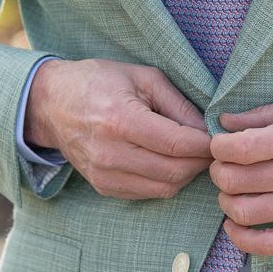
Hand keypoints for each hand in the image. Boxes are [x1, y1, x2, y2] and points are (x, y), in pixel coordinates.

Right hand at [25, 59, 212, 199]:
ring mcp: (105, 175)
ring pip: (166, 188)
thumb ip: (179, 104)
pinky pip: (149, 194)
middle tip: (212, 148)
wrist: (52, 104)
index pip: (178, 145)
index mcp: (120, 120)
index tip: (220, 138)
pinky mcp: (104, 187)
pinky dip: (167, 181)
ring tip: (192, 154)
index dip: (206, 145)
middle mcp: (111, 153)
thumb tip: (209, 129)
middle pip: (175, 171)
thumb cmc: (100, 82)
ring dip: (187, 174)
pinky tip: (169, 162)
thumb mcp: (143, 78)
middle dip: (201, 161)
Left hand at [209, 96, 272, 255]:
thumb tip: (224, 121)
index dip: (218, 147)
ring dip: (226, 202)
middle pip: (232, 180)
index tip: (220, 146)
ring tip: (233, 193)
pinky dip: (240, 238)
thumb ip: (263, 114)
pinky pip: (264, 245)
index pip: (237, 148)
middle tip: (226, 168)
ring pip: (241, 212)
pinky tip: (236, 225)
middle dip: (219, 172)